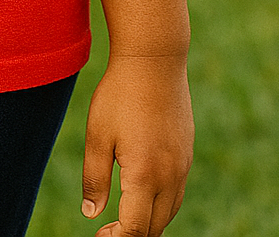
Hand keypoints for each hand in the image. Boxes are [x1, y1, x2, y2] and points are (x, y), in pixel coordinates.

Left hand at [81, 54, 192, 236]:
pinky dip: (161, 203)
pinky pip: (177, 191)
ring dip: (149, 221)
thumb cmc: (120, 94)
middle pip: (155, 226)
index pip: (135, 229)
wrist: (154, 59)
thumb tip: (92, 214)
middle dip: (133, 234)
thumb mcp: (98, 135)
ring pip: (170, 211)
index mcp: (145, 176)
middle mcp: (170, 176)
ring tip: (124, 217)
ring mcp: (182, 165)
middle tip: (108, 230)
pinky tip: (144, 193)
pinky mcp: (187, 152)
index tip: (99, 235)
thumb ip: (94, 179)